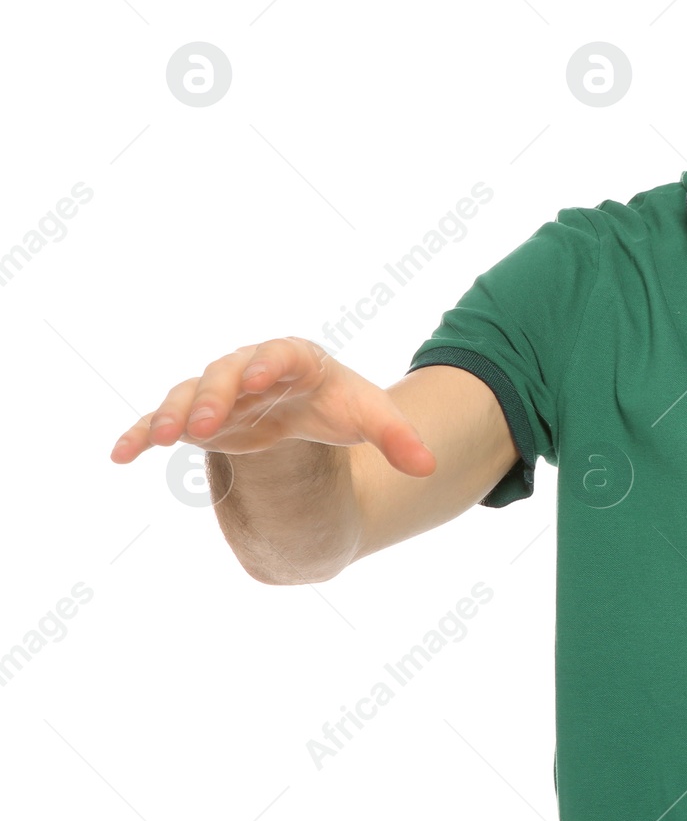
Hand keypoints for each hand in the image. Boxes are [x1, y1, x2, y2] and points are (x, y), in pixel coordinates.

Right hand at [108, 336, 435, 476]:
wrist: (307, 406)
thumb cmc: (338, 404)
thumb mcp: (370, 417)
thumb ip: (397, 437)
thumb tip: (431, 466)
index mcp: (297, 360)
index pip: (283, 354)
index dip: (271, 362)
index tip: (263, 376)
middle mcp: (251, 369)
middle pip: (228, 373)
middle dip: (216, 395)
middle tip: (206, 423)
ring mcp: (221, 392)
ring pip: (190, 394)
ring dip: (176, 413)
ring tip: (161, 438)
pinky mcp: (199, 417)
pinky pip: (163, 421)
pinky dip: (142, 433)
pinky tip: (121, 455)